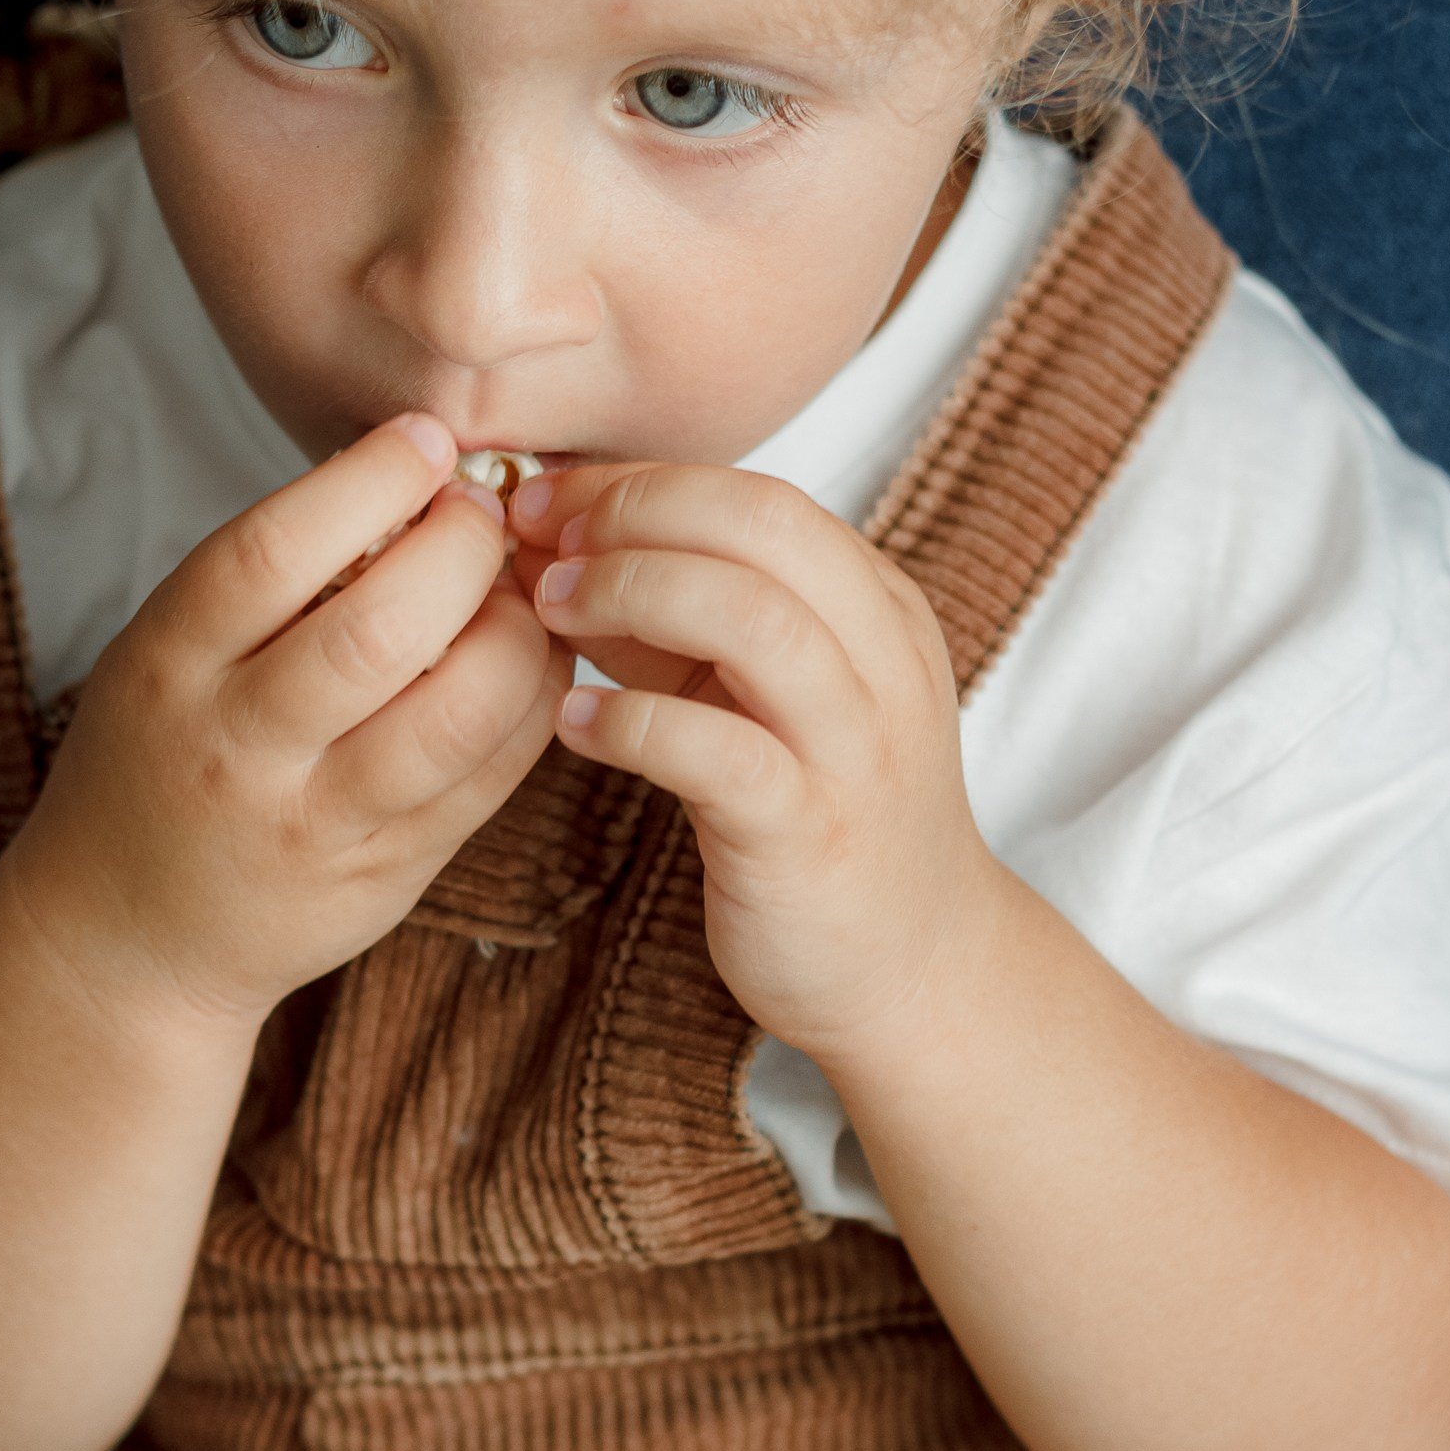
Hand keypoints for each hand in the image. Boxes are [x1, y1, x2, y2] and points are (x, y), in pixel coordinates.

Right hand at [6, 415, 565, 1034]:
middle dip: (463, 551)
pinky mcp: (386, 877)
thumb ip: (270, 579)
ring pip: (456, 717)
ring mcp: (317, 824)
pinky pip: (489, 780)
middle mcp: (238, 748)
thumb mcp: (168, 651)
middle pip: (381, 631)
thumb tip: (417, 474)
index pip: (273, 551)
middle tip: (484, 518)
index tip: (425, 442)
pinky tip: (530, 662)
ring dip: (517, 633)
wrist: (125, 935)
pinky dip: (532, 704)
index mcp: (169, 665)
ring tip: (517, 594)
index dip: (371, 481)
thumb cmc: (160, 758)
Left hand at [511, 462, 996, 1065]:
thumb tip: (549, 542)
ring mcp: (854, 748)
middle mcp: (882, 662)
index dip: (638, 483)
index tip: (543, 502)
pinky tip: (575, 722)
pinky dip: (632, 721)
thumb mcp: (757, 693)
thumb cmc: (814, 813)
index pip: (758, 495)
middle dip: (633, 515)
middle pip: (764, 525)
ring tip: (549, 612)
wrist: (909, 967)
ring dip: (630, 594)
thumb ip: (673, 618)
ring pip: (754, 620)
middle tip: (539, 547)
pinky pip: (718, 753)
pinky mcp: (808, 834)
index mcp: (877, 608)